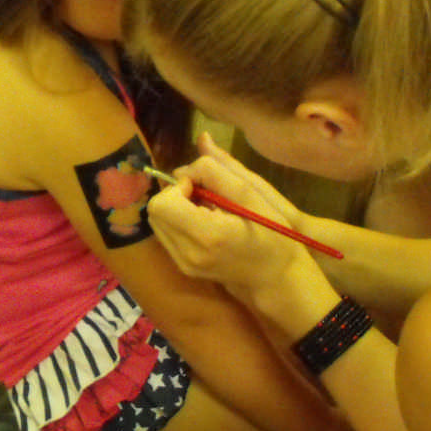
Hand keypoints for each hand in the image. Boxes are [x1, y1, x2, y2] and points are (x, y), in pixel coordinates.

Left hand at [148, 132, 317, 298]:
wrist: (276, 275)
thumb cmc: (272, 232)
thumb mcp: (252, 195)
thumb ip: (218, 170)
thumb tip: (190, 155)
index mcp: (207, 235)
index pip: (163, 202)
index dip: (178, 185)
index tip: (201, 185)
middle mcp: (189, 254)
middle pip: (155, 211)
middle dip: (175, 195)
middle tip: (204, 195)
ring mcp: (184, 265)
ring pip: (157, 222)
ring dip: (176, 207)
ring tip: (206, 209)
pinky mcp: (183, 268)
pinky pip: (167, 234)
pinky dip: (179, 221)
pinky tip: (204, 222)